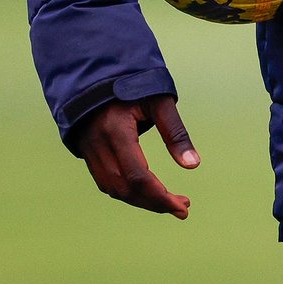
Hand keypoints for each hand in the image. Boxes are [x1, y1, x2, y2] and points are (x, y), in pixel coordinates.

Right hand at [76, 93, 199, 219]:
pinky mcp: (88, 154)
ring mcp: (90, 152)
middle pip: (126, 188)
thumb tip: (193, 165)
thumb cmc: (132, 84)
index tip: (183, 206)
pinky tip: (148, 191)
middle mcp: (99, 146)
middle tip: (183, 208)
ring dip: (142, 200)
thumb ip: (175, 132)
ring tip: (171, 202)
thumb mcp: (159, 101)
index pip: (137, 175)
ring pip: (114, 189)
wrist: (96, 75)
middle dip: (155, 203)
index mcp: (116, 131)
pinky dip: (128, 191)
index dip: (160, 196)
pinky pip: (106, 182)